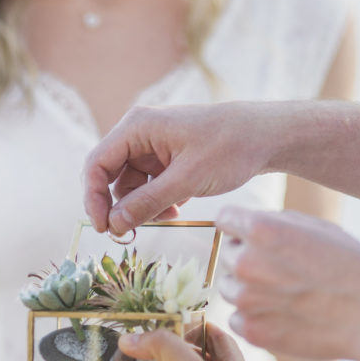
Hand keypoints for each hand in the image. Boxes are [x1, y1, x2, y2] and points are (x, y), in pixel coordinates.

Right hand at [83, 103, 277, 234]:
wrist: (266, 137)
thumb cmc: (229, 148)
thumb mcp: (187, 180)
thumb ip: (147, 202)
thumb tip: (114, 225)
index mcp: (137, 127)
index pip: (97, 164)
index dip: (93, 198)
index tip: (102, 228)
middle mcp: (140, 134)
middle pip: (111, 176)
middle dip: (121, 206)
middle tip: (130, 233)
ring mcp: (153, 146)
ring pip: (131, 186)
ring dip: (143, 207)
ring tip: (170, 215)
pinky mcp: (167, 159)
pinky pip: (149, 186)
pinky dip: (158, 202)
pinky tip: (177, 208)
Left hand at [215, 206, 359, 360]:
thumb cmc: (353, 267)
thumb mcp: (318, 227)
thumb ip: (278, 222)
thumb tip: (251, 223)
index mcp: (261, 229)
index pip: (224, 218)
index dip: (239, 226)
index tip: (253, 236)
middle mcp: (246, 262)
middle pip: (227, 253)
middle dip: (247, 257)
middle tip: (282, 268)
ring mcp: (246, 300)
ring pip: (230, 287)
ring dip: (249, 289)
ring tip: (286, 293)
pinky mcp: (252, 331)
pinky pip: (237, 318)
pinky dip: (254, 317)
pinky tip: (284, 315)